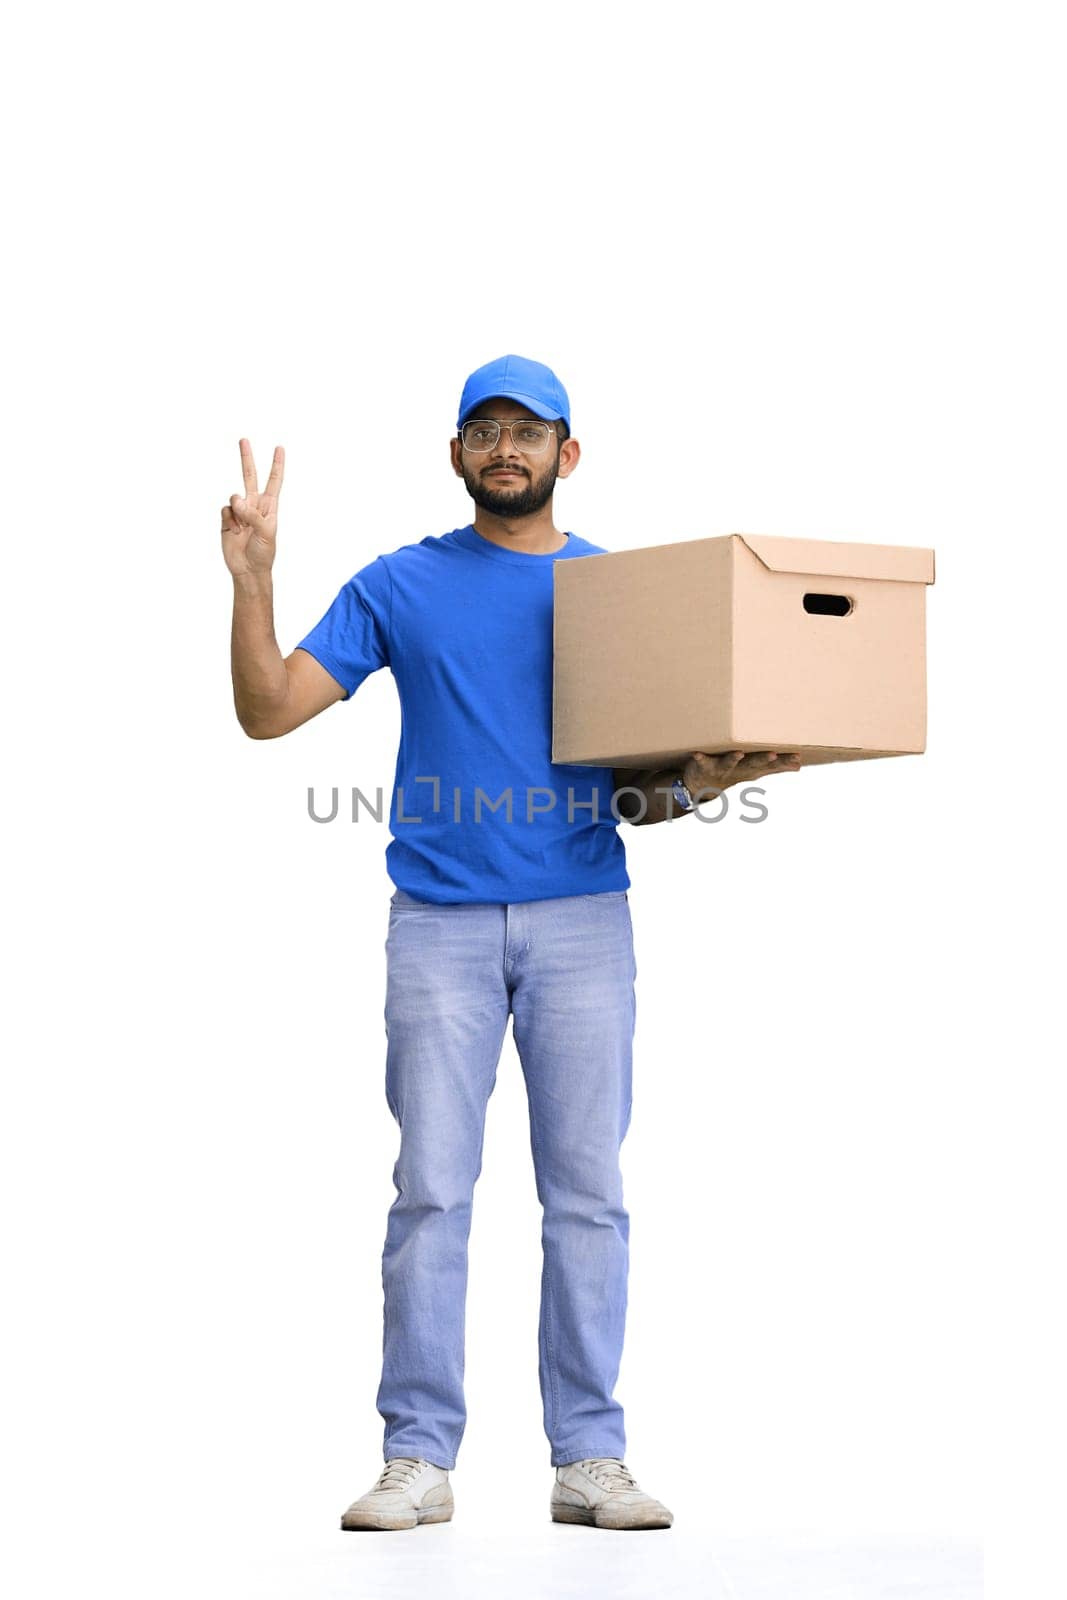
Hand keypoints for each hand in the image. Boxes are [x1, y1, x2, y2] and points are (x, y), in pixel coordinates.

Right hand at [221, 438, 284, 578]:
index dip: (277, 465)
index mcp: (269, 506)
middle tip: (243, 440)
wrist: (247, 569)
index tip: (279, 448)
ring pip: (234, 498)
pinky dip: (229, 520)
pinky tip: (234, 532)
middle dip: (247, 458)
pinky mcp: (227, 519)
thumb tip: (236, 500)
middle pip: (250, 476)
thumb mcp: (266, 533)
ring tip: (243, 529)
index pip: (274, 481)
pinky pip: (225, 510)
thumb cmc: (263, 552)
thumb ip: (253, 514)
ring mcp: (240, 511)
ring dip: (238, 512)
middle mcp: (254, 505)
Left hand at [683, 749, 801, 800]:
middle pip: (753, 764)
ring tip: (739, 753)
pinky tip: (697, 754)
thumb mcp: (755, 771)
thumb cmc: (732, 773)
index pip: (771, 765)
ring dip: (734, 759)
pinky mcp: (704, 765)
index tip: (797, 757)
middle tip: (775, 754)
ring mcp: (721, 769)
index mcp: (752, 769)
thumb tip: (799, 764)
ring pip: (729, 763)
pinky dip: (700, 758)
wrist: (701, 788)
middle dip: (764, 760)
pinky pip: (702, 762)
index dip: (784, 762)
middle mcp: (739, 769)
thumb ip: (775, 767)